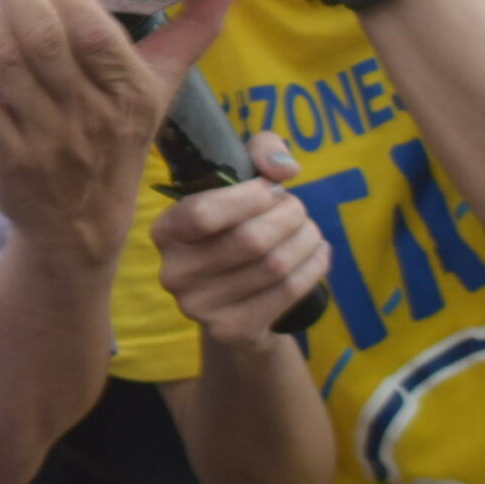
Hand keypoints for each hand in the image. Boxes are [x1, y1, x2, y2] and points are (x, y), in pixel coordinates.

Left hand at [0, 0, 235, 265]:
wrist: (83, 226)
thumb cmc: (120, 138)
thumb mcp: (164, 88)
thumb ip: (195, 28)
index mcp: (130, 96)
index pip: (97, 39)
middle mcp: (87, 119)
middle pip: (45, 44)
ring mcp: (42, 142)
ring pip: (6, 66)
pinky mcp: (3, 160)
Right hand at [151, 132, 331, 347]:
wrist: (235, 301)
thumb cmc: (236, 228)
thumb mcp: (239, 184)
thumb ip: (260, 153)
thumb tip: (284, 169)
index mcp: (165, 232)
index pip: (203, 213)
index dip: (249, 197)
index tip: (272, 189)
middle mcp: (174, 273)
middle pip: (250, 240)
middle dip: (289, 216)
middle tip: (299, 211)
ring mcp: (201, 307)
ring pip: (274, 265)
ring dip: (306, 240)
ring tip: (311, 231)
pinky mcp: (232, 330)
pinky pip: (288, 291)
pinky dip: (314, 266)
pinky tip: (319, 254)